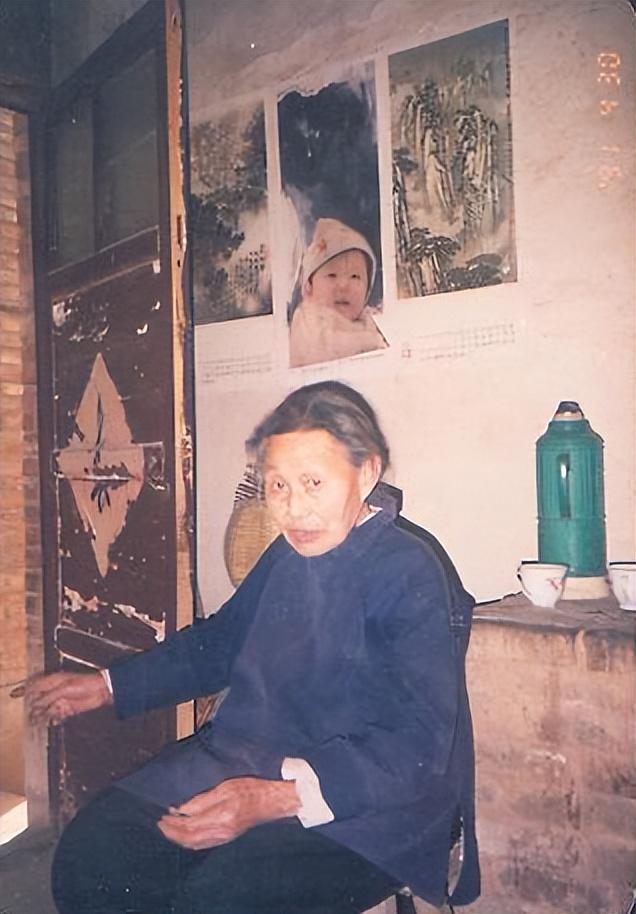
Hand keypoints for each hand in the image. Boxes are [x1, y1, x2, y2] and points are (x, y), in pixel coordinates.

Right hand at [25, 671, 112, 725]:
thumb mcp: (63, 689)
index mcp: (53, 681)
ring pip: (45, 709)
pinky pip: (55, 715)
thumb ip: (48, 696)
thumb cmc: (85, 684)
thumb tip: (35, 703)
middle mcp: (55, 690)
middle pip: (38, 699)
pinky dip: (52, 717)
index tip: (14, 694)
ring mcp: (60, 699)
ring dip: (42, 714)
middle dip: (33, 706)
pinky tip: (53, 719)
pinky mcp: (66, 708)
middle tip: (29, 712)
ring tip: (38, 719)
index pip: (34, 684)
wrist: (100, 691)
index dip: (24, 689)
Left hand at [157, 777, 299, 849]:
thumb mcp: (226, 787)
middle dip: (172, 832)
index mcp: (221, 817)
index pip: (189, 825)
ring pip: (194, 843)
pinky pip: (202, 843)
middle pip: (189, 839)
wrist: (272, 802)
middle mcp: (221, 832)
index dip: (173, 823)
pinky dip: (189, 839)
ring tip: (168, 827)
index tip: (162, 815)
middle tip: (160, 823)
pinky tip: (185, 832)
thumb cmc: (251, 790)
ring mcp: (224, 837)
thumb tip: (182, 808)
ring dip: (179, 837)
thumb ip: (203, 799)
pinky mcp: (226, 837)